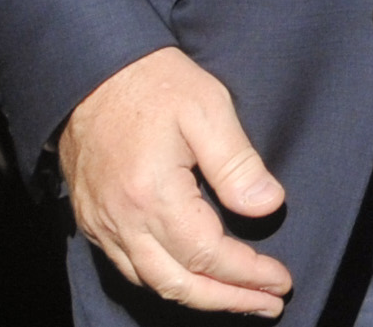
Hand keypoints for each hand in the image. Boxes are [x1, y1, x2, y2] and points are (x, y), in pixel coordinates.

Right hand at [59, 48, 291, 316]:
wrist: (91, 69)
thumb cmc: (154, 83)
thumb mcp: (208, 109)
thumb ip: (238, 164)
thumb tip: (268, 207)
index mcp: (153, 196)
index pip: (209, 255)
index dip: (248, 274)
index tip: (281, 281)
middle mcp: (122, 220)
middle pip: (179, 283)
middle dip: (228, 299)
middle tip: (268, 305)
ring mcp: (102, 223)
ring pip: (151, 281)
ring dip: (197, 295)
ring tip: (238, 297)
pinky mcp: (91, 217)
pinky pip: (128, 267)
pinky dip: (163, 280)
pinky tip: (189, 275)